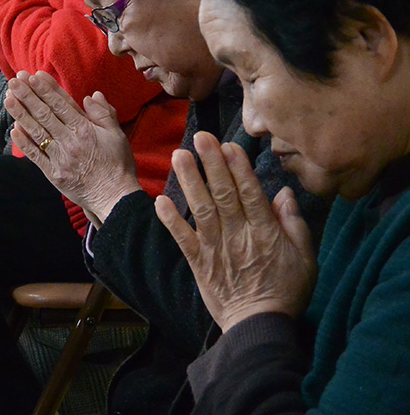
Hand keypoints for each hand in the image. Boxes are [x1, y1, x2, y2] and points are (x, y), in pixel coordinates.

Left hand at [5, 70, 140, 222]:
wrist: (114, 197)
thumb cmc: (118, 164)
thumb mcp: (117, 134)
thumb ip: (103, 113)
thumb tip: (91, 96)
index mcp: (84, 129)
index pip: (61, 104)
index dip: (46, 89)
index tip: (34, 76)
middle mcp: (69, 141)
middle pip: (44, 114)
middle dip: (28, 95)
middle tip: (14, 81)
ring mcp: (59, 158)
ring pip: (36, 131)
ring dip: (20, 114)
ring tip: (8, 99)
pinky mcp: (53, 173)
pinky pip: (36, 155)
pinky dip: (24, 142)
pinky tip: (14, 129)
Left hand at [155, 132, 316, 332]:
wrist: (258, 327)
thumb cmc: (285, 290)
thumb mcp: (304, 257)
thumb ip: (294, 223)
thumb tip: (283, 191)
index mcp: (264, 232)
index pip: (250, 194)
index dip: (238, 169)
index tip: (229, 145)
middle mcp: (237, 235)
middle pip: (223, 195)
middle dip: (211, 164)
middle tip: (201, 137)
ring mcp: (215, 248)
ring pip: (201, 210)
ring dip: (189, 182)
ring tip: (178, 156)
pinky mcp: (198, 262)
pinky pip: (182, 239)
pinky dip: (171, 220)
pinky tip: (159, 200)